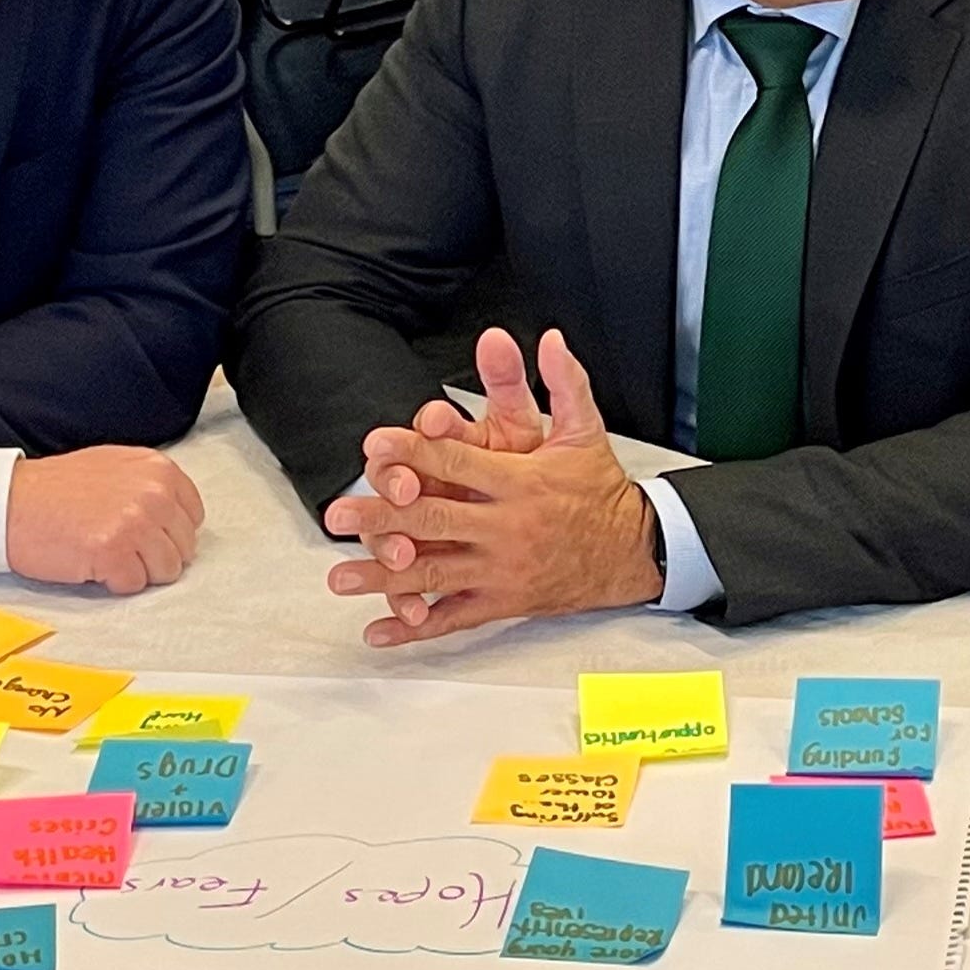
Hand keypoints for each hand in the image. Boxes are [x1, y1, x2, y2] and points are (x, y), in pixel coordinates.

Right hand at [5, 447, 204, 592]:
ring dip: (137, 570)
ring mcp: (135, 523)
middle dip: (154, 554)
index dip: (167, 532)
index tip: (143, 534)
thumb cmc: (55, 489)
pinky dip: (113, 582)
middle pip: (184, 547)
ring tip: (105, 553)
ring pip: (166, 570)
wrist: (9, 503)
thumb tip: (177, 516)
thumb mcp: (113, 467)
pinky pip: (134, 585)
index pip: (193, 516)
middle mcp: (153, 493)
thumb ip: (150, 486)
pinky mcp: (114, 552)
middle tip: (118, 546)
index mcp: (158, 470)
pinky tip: (91, 563)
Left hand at [320, 327, 660, 644]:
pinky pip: (454, 618)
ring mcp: (502, 569)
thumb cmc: (599, 489)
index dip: (416, 450)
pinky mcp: (503, 601)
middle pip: (435, 521)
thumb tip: (550, 339)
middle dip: (381, 518)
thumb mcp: (586, 430)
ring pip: (436, 574)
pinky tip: (380, 630)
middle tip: (338, 515)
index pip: (460, 462)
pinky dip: (415, 626)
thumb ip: (565, 382)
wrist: (631, 551)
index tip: (376, 444)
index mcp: (521, 481)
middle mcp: (507, 528)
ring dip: (383, 577)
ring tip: (341, 578)